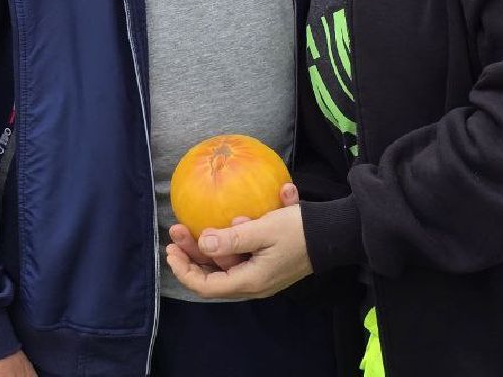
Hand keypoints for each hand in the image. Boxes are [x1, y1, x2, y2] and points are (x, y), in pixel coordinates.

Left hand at [165, 202, 311, 300]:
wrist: (333, 233)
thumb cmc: (298, 231)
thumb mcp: (262, 230)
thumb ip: (232, 239)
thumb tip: (202, 244)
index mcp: (251, 280)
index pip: (207, 286)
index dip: (184, 271)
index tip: (170, 251)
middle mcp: (253, 281)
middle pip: (214, 273)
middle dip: (192, 253)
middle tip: (177, 230)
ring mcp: (260, 272)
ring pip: (226, 262)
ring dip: (210, 243)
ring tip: (194, 223)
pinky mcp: (267, 260)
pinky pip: (243, 252)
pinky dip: (234, 237)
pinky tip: (237, 216)